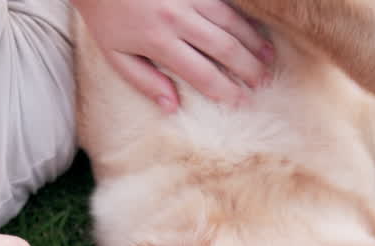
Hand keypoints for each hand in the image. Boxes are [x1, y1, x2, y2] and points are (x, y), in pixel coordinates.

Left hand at [74, 0, 273, 111]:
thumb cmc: (106, 17)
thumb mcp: (115, 55)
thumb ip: (144, 81)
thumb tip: (172, 107)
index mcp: (159, 42)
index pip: (202, 73)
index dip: (226, 90)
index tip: (241, 102)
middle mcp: (178, 19)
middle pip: (224, 48)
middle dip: (247, 68)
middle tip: (263, 83)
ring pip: (230, 21)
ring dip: (253, 41)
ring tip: (268, 58)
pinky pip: (225, 0)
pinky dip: (243, 16)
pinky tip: (256, 28)